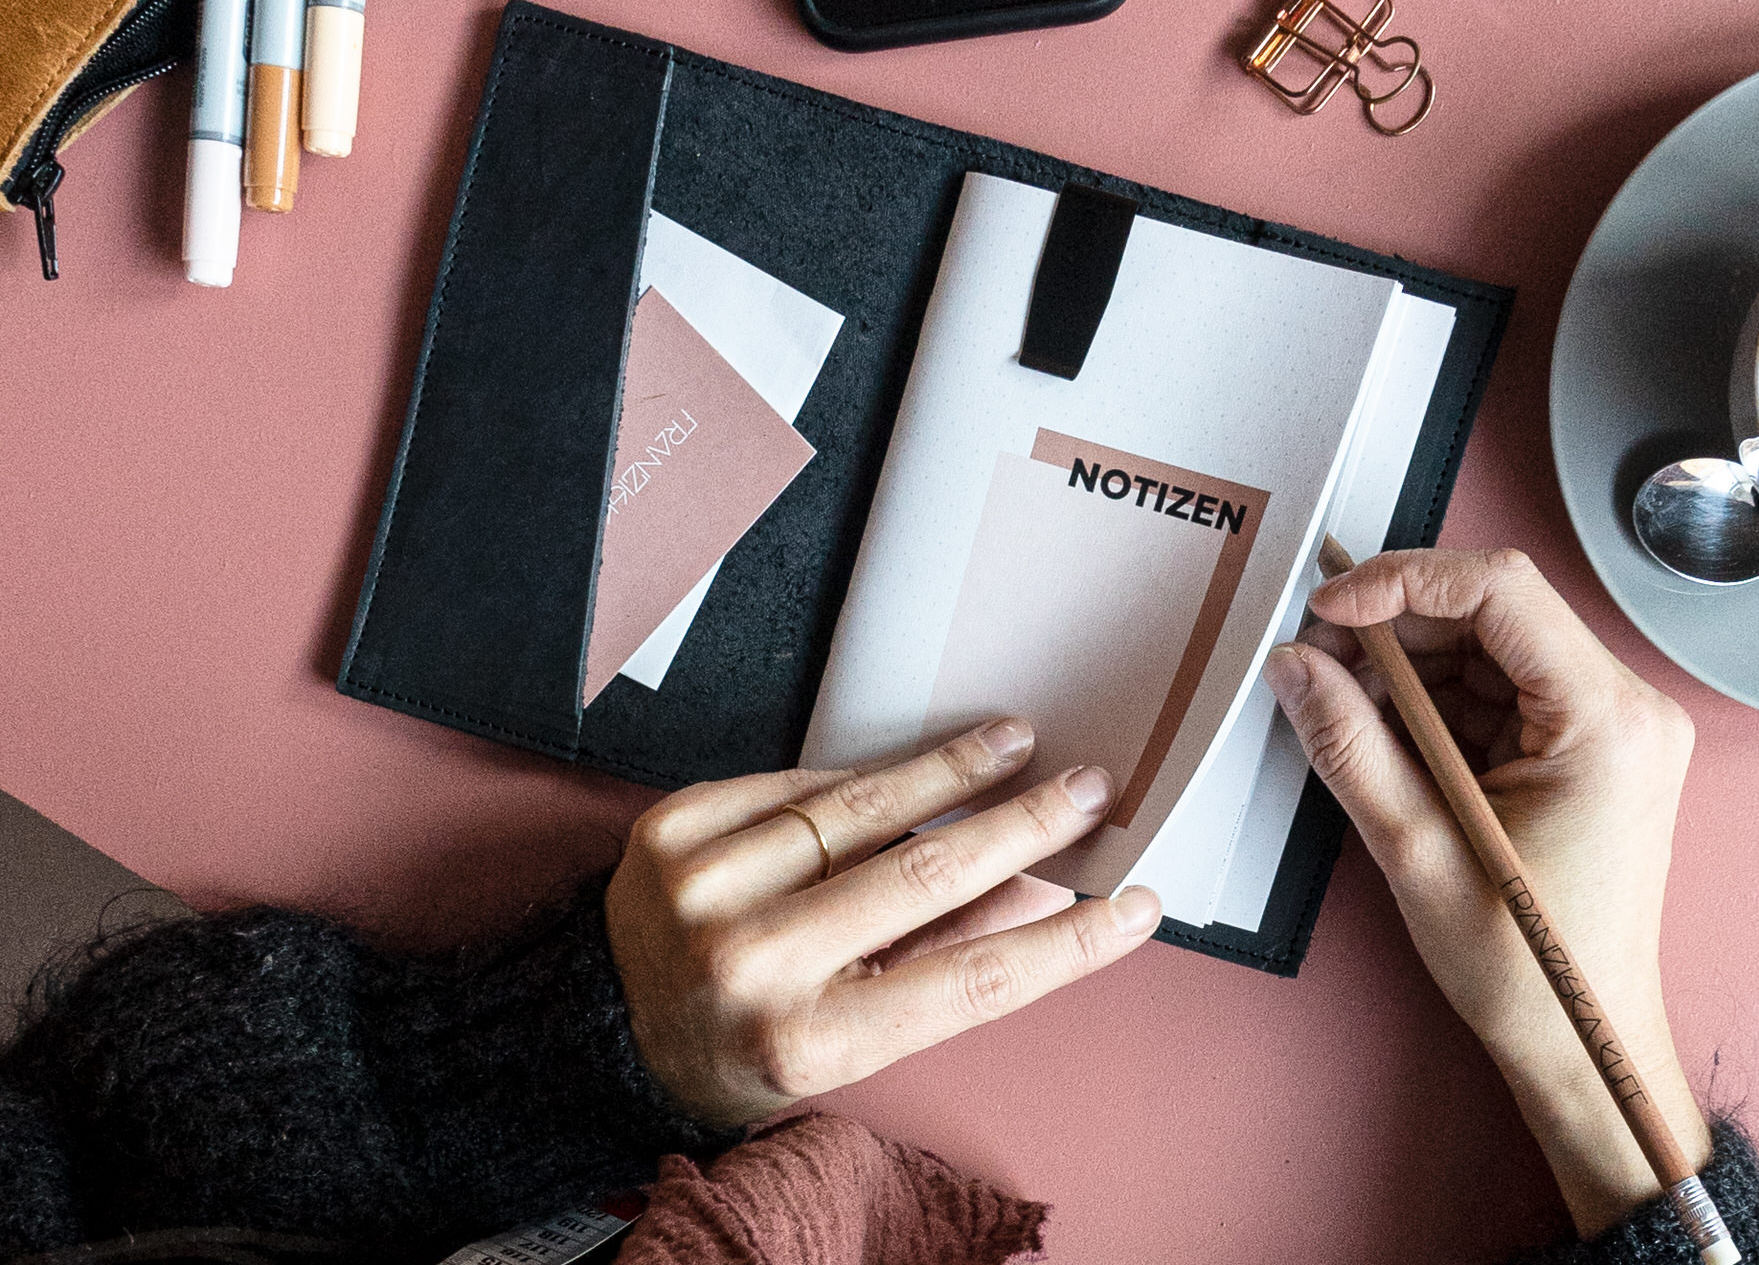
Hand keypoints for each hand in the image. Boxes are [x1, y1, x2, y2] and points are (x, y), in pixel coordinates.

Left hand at [603, 720, 1161, 1126]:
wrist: (602, 1021)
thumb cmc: (740, 1042)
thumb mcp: (845, 1038)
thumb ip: (941, 966)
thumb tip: (1045, 902)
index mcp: (807, 1041)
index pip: (968, 981)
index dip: (1064, 943)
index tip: (1130, 905)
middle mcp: (754, 964)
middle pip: (924, 874)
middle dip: (1022, 823)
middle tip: (1086, 789)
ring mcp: (707, 888)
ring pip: (862, 809)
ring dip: (951, 771)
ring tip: (1013, 744)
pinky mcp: (675, 827)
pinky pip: (796, 786)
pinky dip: (859, 777)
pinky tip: (909, 767)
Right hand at [1264, 548, 1709, 1236]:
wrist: (1584, 1048)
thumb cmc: (1527, 970)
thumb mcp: (1416, 849)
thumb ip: (1349, 742)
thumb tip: (1294, 662)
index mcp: (1608, 723)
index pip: (1501, 590)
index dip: (1403, 581)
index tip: (1329, 607)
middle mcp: (1626, 707)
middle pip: (1493, 609)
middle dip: (1396, 623)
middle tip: (1316, 655)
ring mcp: (1610, 724)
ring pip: (1487, 642)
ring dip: (1408, 661)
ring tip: (1342, 699)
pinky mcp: (1585, 744)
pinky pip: (1496, 685)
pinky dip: (1433, 696)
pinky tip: (1384, 729)